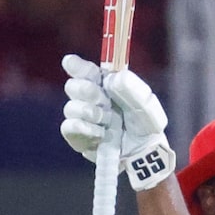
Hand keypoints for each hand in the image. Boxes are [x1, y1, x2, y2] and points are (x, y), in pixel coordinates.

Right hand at [58, 53, 173, 187]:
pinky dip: (83, 129)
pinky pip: (68, 127)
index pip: (86, 71)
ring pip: (70, 107)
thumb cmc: (145, 125)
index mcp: (105, 84)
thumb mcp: (146, 104)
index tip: (69, 62)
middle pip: (72, 86)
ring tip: (108, 122)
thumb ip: (131, 88)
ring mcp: (82, 118)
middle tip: (105, 103)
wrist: (144, 152)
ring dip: (90, 113)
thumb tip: (112, 79)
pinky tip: (100, 134)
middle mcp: (90, 99)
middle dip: (88, 92)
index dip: (75, 65)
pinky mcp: (77, 136)